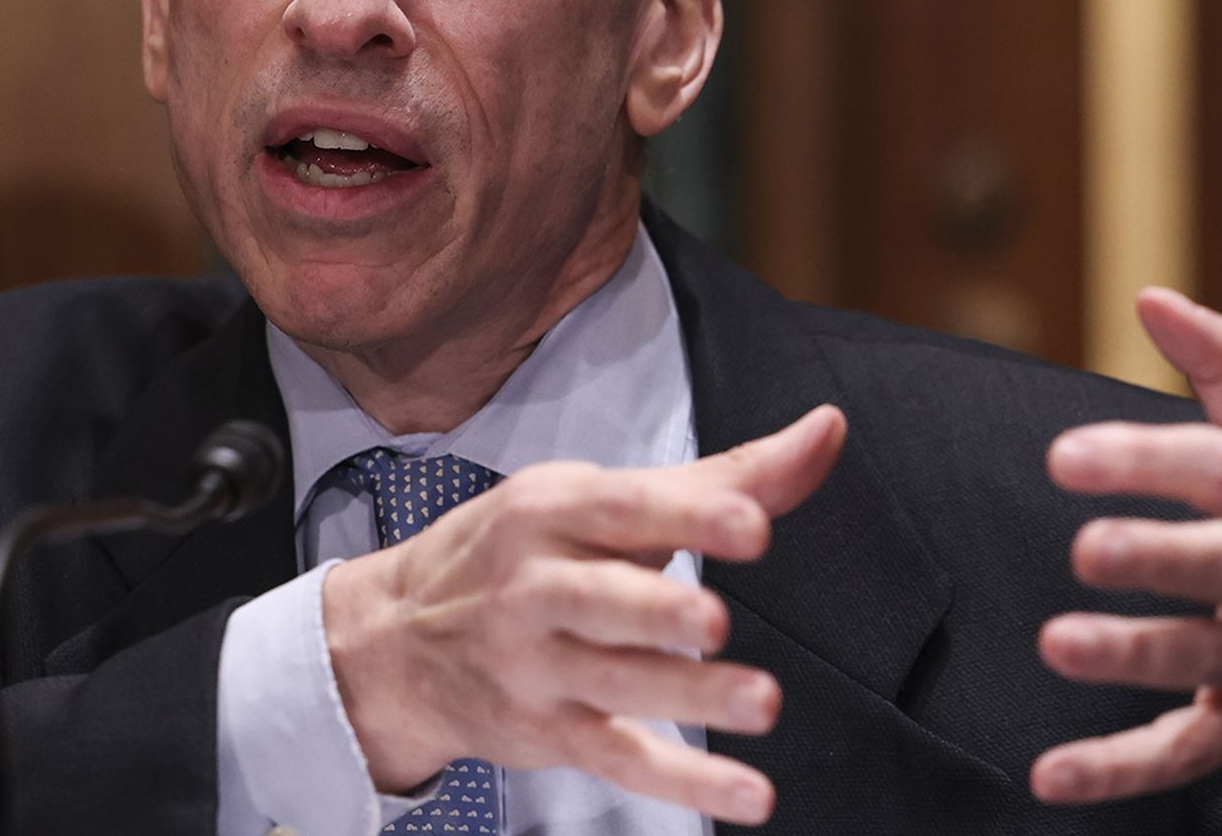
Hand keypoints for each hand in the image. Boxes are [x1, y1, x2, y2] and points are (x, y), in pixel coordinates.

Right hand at [322, 404, 846, 825]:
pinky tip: (745, 791)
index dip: (687, 516)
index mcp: (552, 510)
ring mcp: (537, 665)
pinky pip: (619, 758)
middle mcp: (536, 586)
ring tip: (761, 703)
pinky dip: (683, 781)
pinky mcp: (548, 731)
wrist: (393, 641)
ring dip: (690, 697)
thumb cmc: (518, 553)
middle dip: (656, 610)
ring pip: (617, 684)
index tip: (751, 523)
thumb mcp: (597, 498)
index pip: (621, 509)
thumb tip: (828, 430)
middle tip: (713, 620)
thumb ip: (721, 477)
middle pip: (600, 599)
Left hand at [1032, 288, 1221, 802]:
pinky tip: (1053, 776)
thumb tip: (1152, 296)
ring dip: (1134, 656)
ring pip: (1209, 660)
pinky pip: (1185, 753)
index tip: (1066, 454)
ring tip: (1058, 644)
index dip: (1152, 459)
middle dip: (1159, 556)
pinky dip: (1119, 768)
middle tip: (1084, 548)